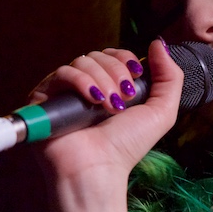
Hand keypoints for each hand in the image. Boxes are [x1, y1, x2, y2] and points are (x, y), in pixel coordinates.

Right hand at [29, 39, 182, 188]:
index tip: (136, 75)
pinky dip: (82, 82)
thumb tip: (157, 42)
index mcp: (109, 87)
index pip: (113, 55)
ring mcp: (64, 91)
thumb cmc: (127, 146)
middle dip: (116, 72)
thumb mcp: (161, 111)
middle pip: (99, 55)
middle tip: (124, 99)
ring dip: (102, 81)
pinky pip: (62, 73)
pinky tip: (93, 101)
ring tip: (110, 107)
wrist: (98, 169)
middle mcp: (85, 87)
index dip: (125, 59)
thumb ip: (169, 77)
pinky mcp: (44, 97)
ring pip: (83, 61)